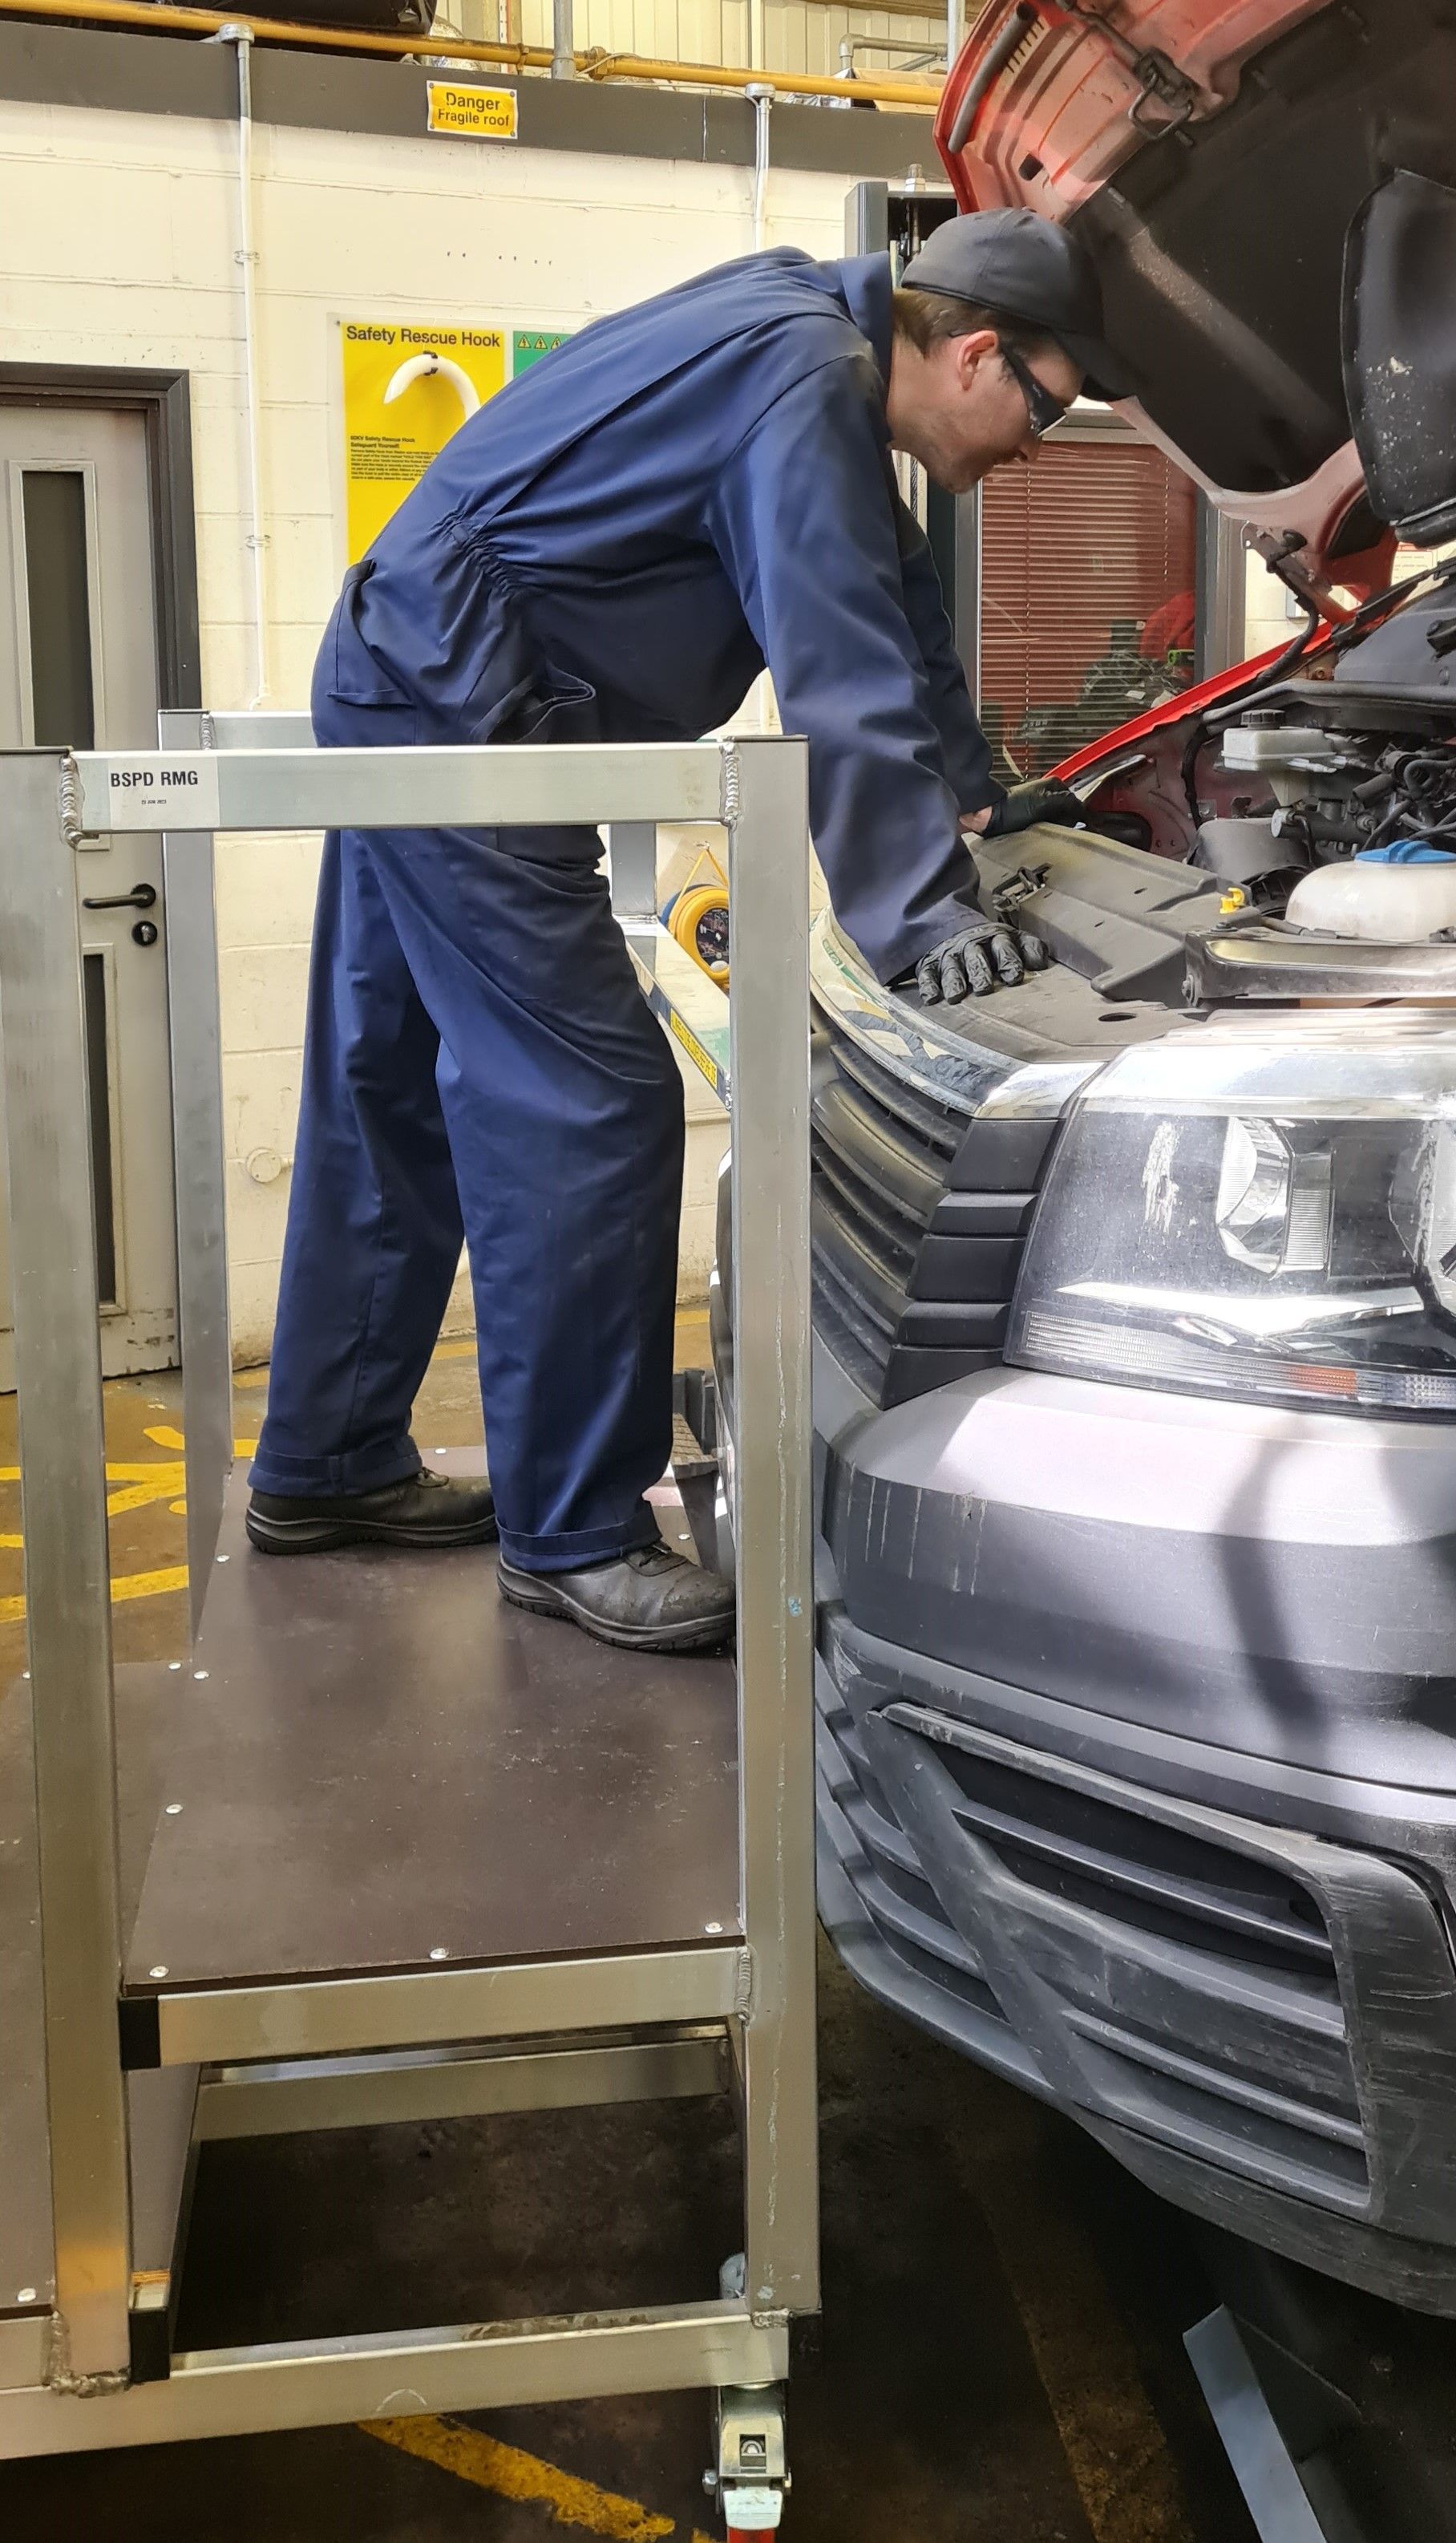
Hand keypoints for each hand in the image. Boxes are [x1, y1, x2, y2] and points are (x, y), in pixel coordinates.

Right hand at [914, 919, 1049, 1004]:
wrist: (951, 928)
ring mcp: (949, 955)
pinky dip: (928, 986)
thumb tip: (1042, 964)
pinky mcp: (929, 965)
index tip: (1014, 977)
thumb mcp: (1011, 939)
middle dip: (980, 972)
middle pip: (976, 958)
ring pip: (951, 967)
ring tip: (957, 996)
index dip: (1009, 961)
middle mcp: (971, 946)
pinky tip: (931, 997)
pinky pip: (926, 975)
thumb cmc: (988, 944)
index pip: (1003, 947)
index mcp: (995, 939)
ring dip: (954, 981)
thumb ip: (1029, 948)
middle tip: (984, 988)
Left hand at [984, 778, 1086, 837]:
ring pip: (1059, 821)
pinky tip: (1044, 837)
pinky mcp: (1032, 817)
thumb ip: (1066, 802)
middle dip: (1068, 824)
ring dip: (1058, 830)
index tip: (1085, 830)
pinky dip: (1048, 833)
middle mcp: (1049, 794)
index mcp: (1055, 785)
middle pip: (1068, 813)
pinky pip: (1047, 827)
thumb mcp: (1044, 802)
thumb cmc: (1013, 808)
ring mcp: (1041, 806)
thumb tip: (1083, 810)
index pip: (1077, 802)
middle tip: (1063, 833)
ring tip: (1053, 836)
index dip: (1080, 817)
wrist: (989, 816)